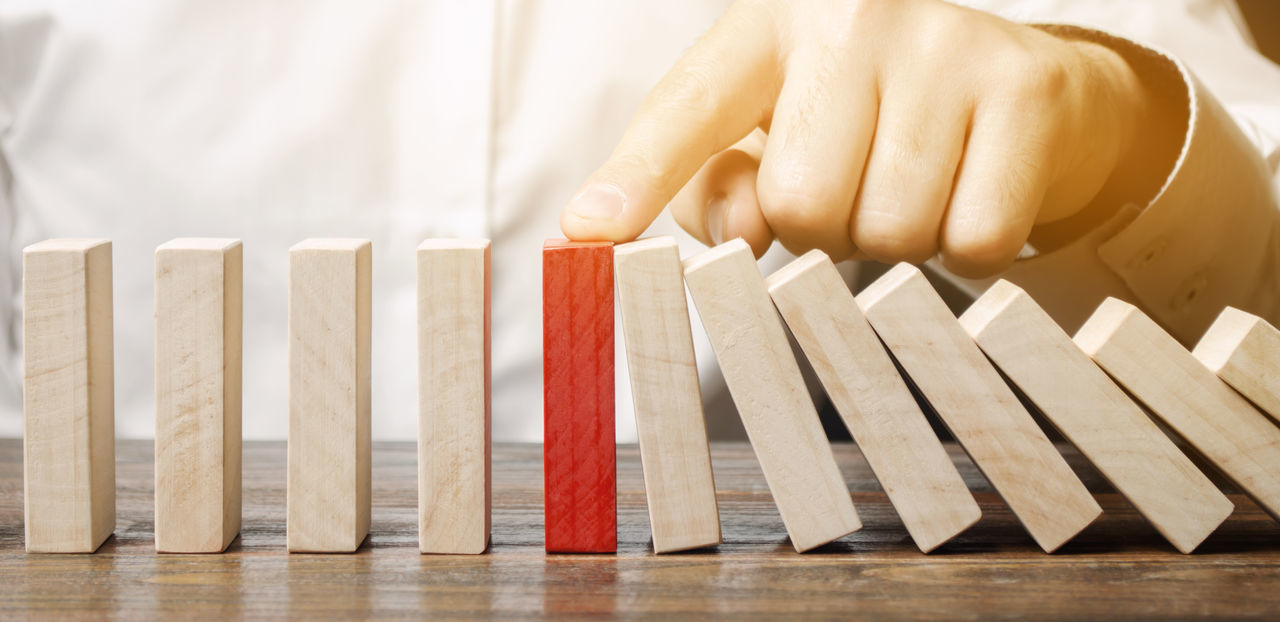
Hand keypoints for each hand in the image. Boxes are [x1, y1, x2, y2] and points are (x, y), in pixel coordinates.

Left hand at [560, 0, 1173, 276]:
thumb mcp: (774, 141)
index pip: (690, 109)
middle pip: (798, 206)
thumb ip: (721, 190)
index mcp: (767, 25)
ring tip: (915, 186)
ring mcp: (943, 43)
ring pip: (885, 231)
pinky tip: (971, 196)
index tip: (590, 231)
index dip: (639, 176)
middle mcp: (850, 15)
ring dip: (895, 241)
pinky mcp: (1024, 87)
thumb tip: (736, 240)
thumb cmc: (868, 121)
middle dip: (824, 231)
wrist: (1020, 89)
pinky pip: (970, 239)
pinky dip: (967, 250)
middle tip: (857, 188)